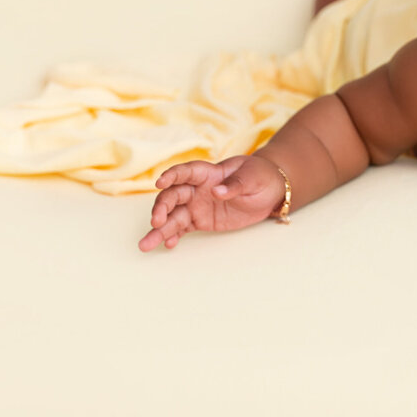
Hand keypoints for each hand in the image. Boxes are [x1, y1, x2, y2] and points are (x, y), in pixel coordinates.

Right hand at [137, 155, 285, 250]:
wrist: (270, 191)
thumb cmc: (260, 176)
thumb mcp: (253, 177)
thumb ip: (235, 184)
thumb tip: (217, 191)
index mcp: (209, 173)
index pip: (186, 172)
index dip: (172, 176)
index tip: (160, 183)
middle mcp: (197, 189)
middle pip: (173, 196)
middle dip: (161, 208)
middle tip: (155, 222)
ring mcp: (197, 205)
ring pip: (172, 215)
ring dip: (159, 229)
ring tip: (145, 244)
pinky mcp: (200, 220)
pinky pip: (182, 228)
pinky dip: (173, 236)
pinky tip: (167, 245)